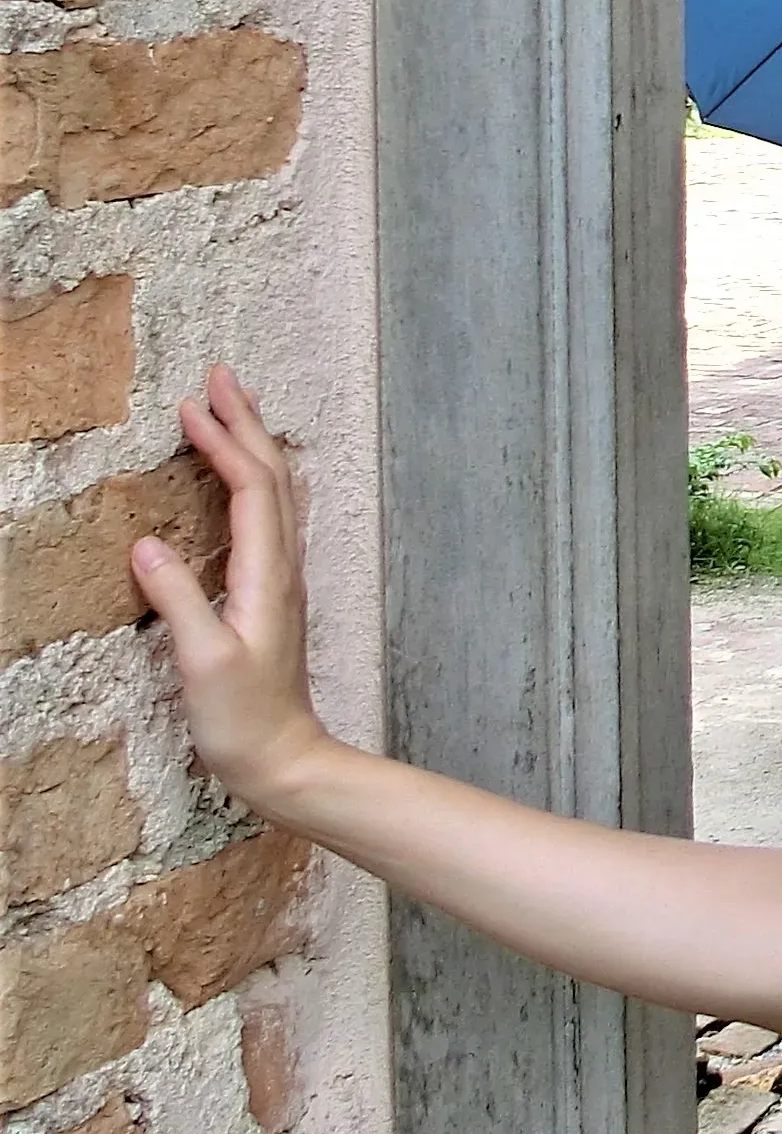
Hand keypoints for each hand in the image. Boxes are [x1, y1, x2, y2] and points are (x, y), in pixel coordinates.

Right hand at [132, 366, 338, 817]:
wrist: (284, 758)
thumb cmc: (243, 718)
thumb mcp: (202, 662)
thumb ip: (177, 600)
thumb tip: (146, 543)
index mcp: (267, 574)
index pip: (249, 488)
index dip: (223, 442)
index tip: (192, 404)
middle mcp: (283, 567)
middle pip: (271, 476)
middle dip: (245, 422)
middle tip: (220, 376)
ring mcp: (282, 579)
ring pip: (276, 493)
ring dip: (254, 445)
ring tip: (232, 408)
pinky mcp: (272, 594)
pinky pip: (269, 517)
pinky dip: (254, 480)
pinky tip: (247, 479)